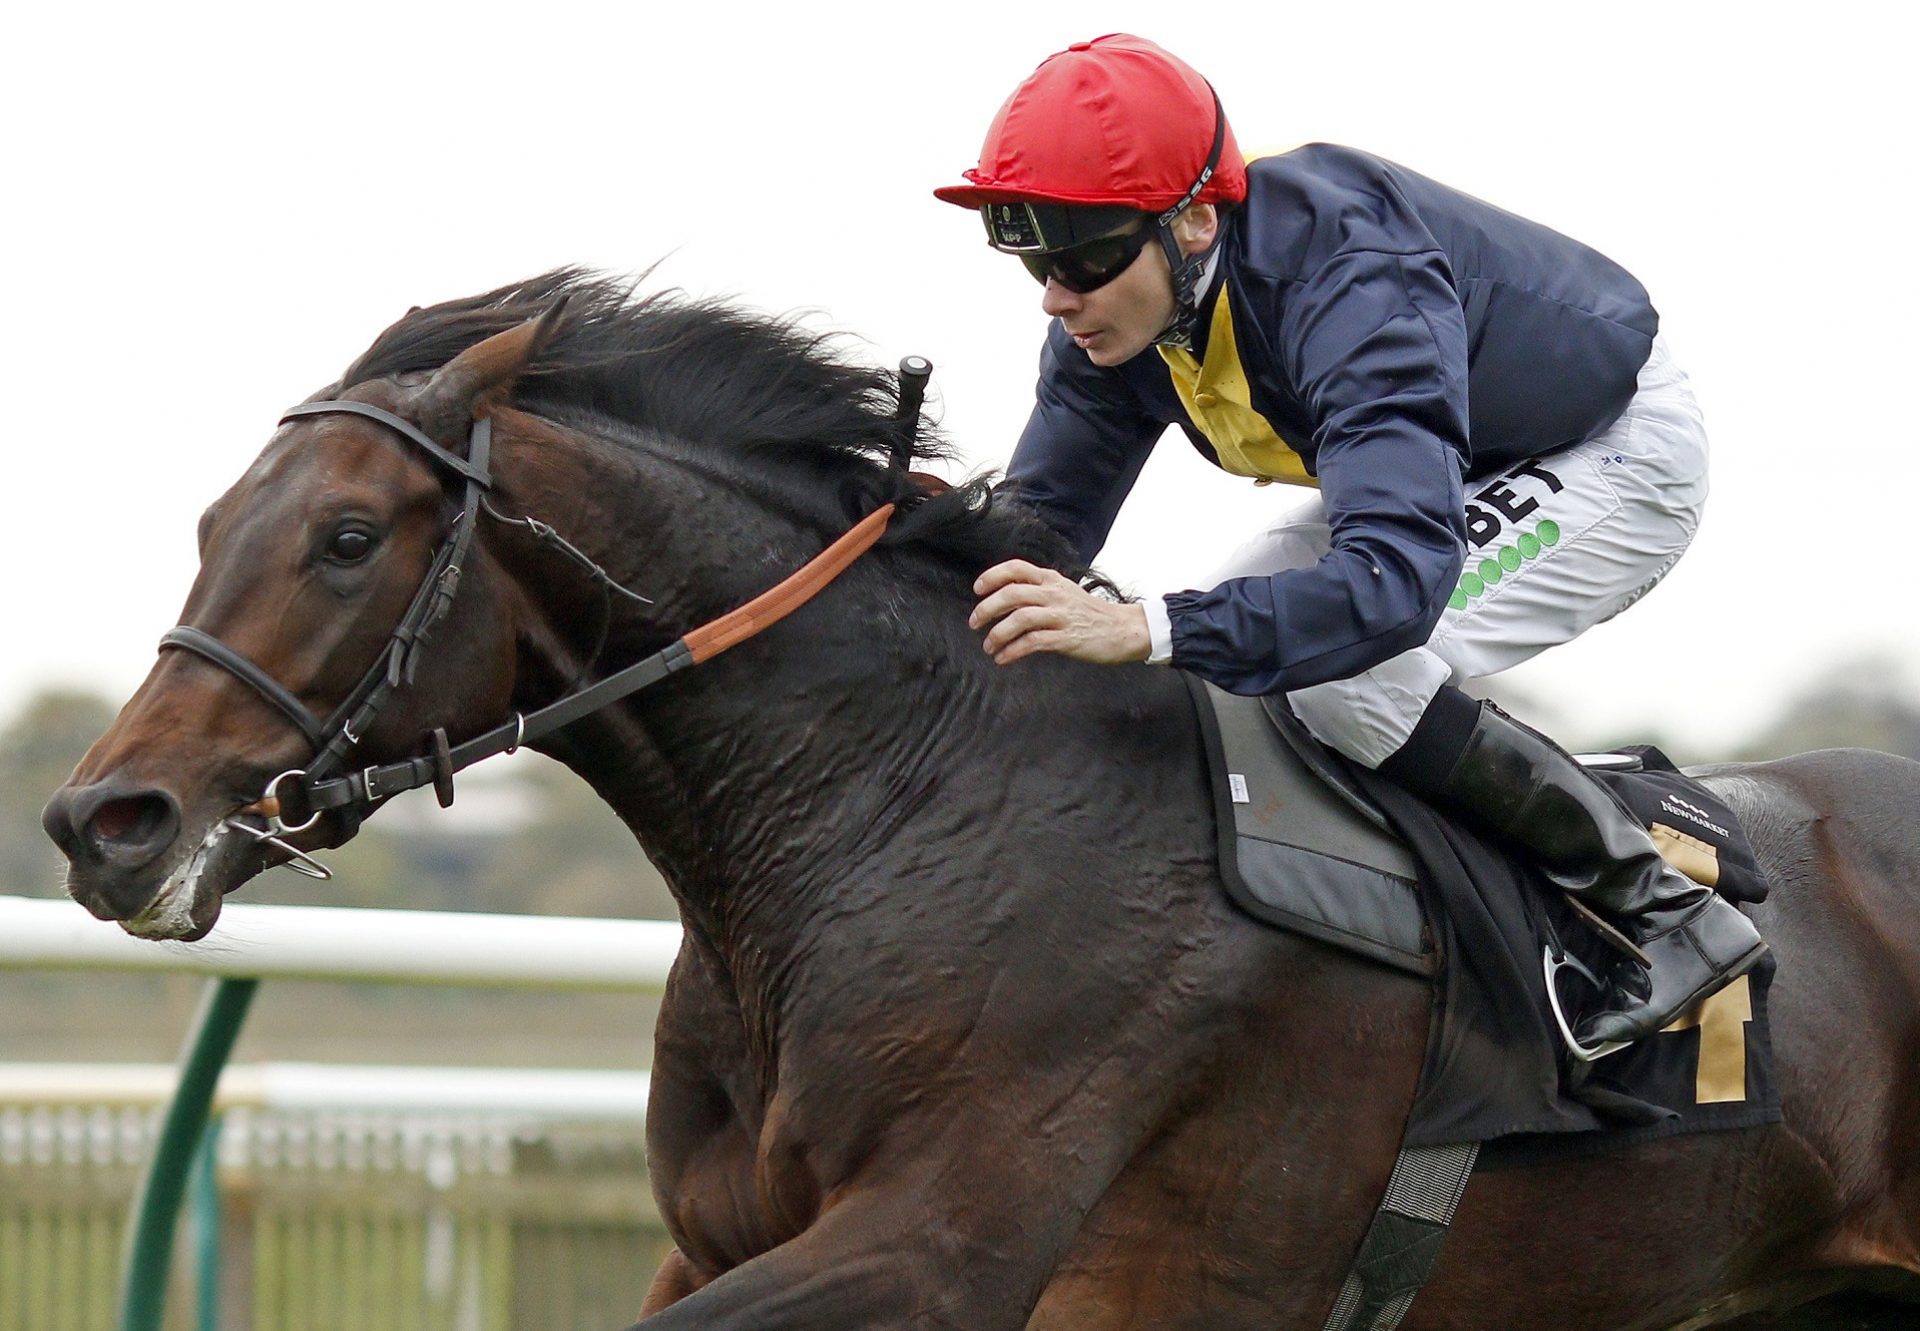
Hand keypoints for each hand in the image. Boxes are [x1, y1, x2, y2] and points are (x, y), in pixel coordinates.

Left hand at [969, 560, 1150, 665]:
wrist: (1123, 629)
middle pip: (1012, 594)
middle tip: (974, 622)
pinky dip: (1012, 651)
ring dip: (997, 634)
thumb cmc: (1091, 614)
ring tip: (988, 646)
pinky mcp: (1066, 638)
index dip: (993, 576)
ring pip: (1019, 619)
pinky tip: (1003, 658)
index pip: (1016, 568)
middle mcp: (1054, 594)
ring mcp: (1061, 616)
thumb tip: (1007, 596)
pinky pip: (1032, 642)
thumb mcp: (1065, 592)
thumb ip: (1040, 590)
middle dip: (987, 608)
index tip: (978, 589)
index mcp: (1052, 580)